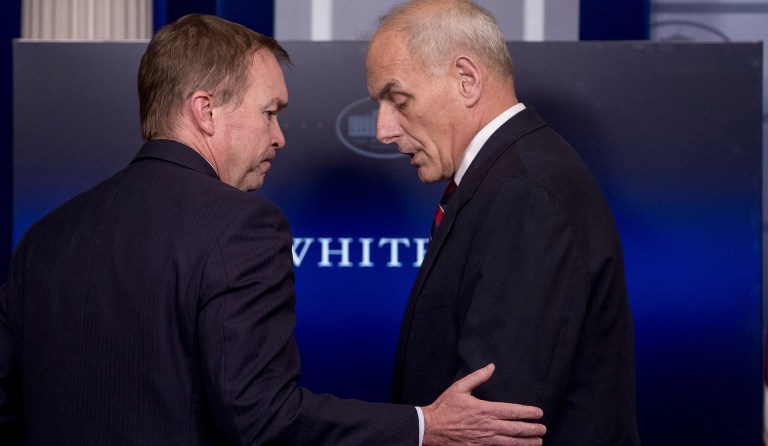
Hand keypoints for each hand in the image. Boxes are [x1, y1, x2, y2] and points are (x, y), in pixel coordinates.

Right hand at [421, 363, 545, 444]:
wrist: (430, 428)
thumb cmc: (444, 407)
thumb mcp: (459, 387)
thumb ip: (477, 377)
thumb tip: (491, 367)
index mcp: (485, 409)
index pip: (513, 411)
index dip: (528, 412)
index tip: (539, 413)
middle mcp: (487, 426)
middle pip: (516, 429)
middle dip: (533, 429)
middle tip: (543, 429)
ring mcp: (484, 440)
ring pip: (511, 442)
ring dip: (526, 442)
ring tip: (538, 442)